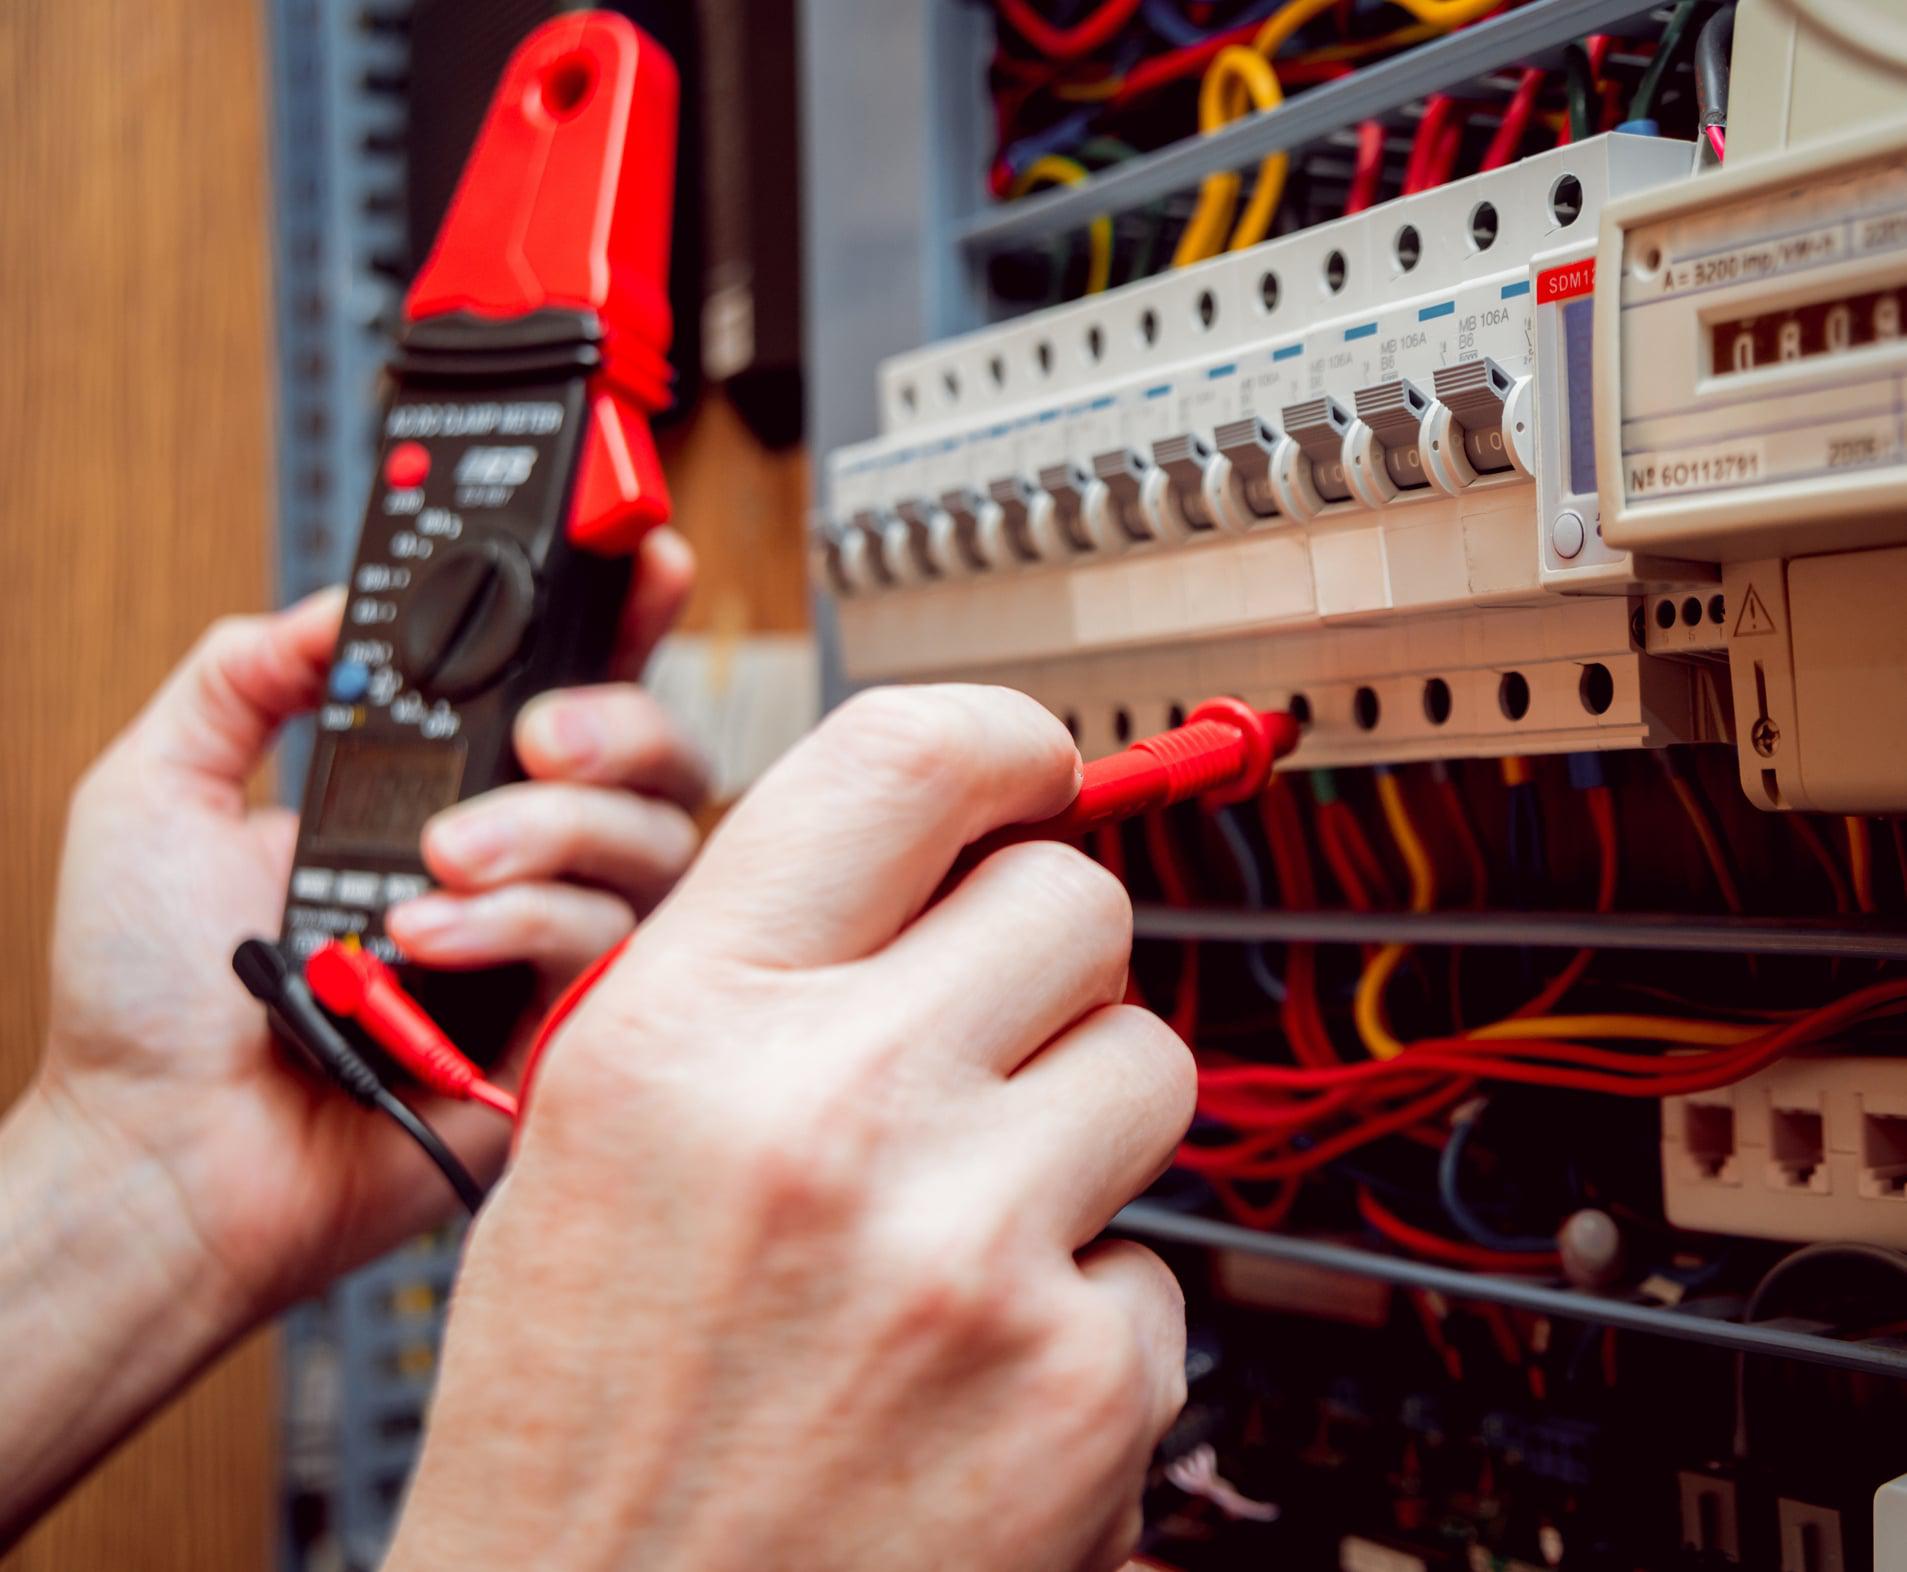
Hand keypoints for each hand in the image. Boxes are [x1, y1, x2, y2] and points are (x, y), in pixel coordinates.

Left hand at [33, 527, 703, 1322]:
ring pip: (654, 842)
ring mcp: (550, 945)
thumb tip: (337, 605)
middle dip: (620, 721)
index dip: (628, 615)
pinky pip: (608, 943)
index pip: (570, 685)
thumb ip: (243, 674)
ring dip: (549, 831)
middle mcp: (520, 860)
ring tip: (433, 860)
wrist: (160, 1149)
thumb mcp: (156, 793)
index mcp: (443, 792)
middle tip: (540, 738)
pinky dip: (524, 921)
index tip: (641, 553)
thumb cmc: (148, 1001)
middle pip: (660, 755)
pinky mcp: (567, 1029)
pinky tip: (428, 938)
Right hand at [388, 687, 1194, 1571]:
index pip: (904, 760)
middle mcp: (832, 1112)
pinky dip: (1082, 1309)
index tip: (1038, 770)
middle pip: (1076, 903)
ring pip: (1147, 1064)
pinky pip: (1155, 1263)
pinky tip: (969, 1373)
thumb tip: (939, 871)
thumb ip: (762, 973)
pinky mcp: (1080, 1388)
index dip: (1004, 741)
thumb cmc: (583, 1406)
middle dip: (1045, 963)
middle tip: (978, 1047)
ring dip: (1078, 1126)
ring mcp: (970, 1250)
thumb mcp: (599, 1128)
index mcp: (686, 1026)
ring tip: (961, 1226)